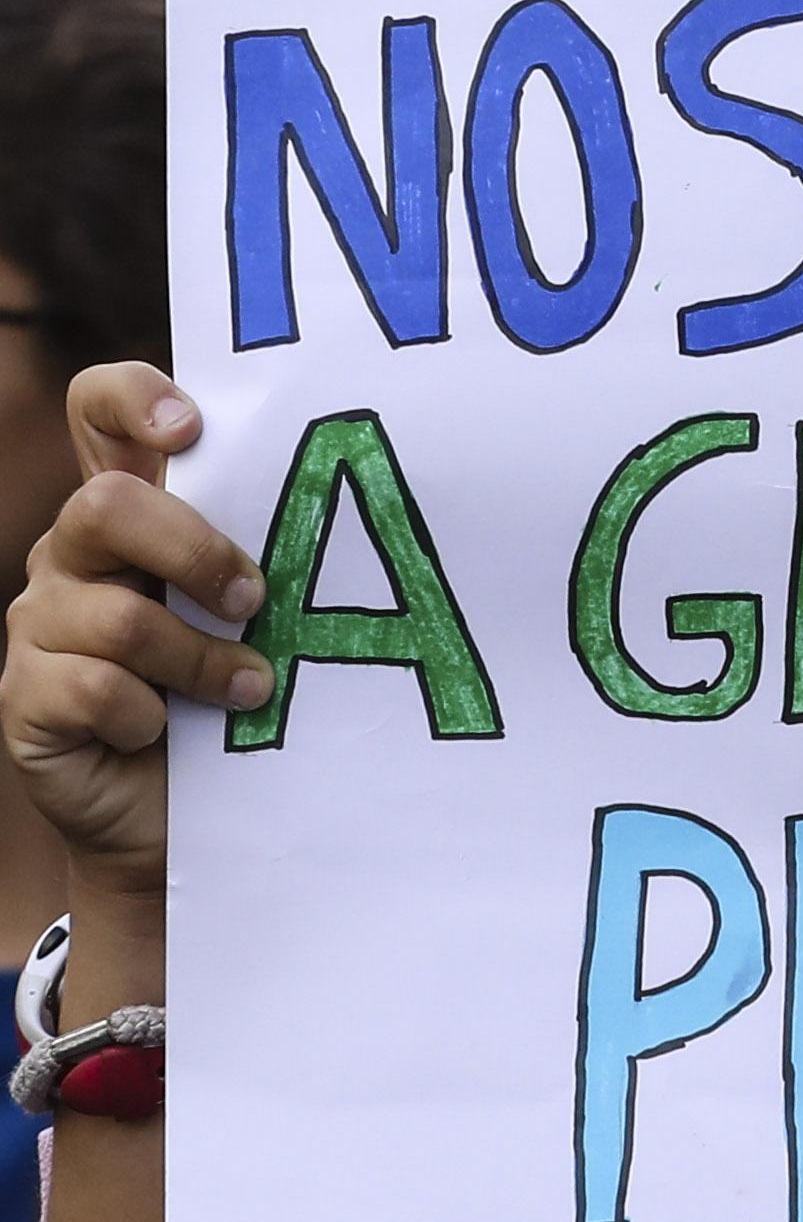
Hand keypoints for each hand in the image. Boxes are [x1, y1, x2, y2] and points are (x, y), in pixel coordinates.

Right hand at [0, 367, 260, 910]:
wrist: (181, 822)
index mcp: (133, 517)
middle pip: (108, 505)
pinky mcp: (25, 695)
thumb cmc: (235, 704)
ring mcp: (40, 623)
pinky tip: (167, 733)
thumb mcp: (259, 621)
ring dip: (201, 660)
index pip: (101, 414)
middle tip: (256, 602)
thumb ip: (269, 560)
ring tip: (249, 692)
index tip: (190, 428)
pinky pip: (90, 687)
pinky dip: (147, 715)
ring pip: (119, 615)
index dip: (133, 399)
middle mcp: (75, 556)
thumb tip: (351, 517)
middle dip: (197, 554)